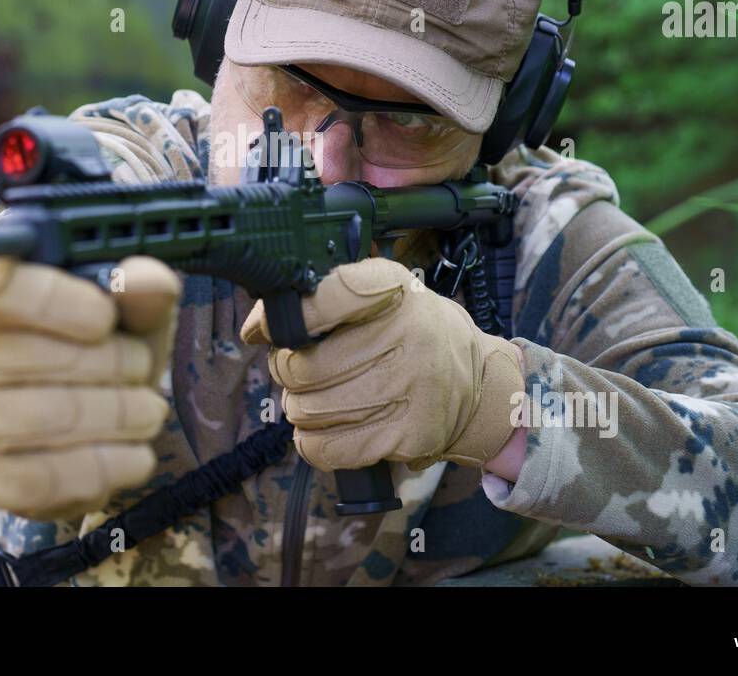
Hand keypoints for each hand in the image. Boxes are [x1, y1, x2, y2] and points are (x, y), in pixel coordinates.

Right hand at [0, 255, 179, 520]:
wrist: (37, 408)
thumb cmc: (76, 341)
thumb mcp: (111, 306)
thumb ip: (133, 287)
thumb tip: (151, 283)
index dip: (55, 301)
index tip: (105, 315)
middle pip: (38, 358)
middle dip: (115, 362)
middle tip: (141, 365)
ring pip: (47, 418)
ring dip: (118, 415)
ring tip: (148, 410)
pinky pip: (45, 480)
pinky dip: (106, 468)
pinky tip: (135, 455)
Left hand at [239, 257, 523, 472]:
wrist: (482, 385)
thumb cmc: (417, 334)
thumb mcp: (385, 295)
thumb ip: (325, 300)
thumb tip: (256, 328)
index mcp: (394, 289)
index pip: (327, 295)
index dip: (283, 317)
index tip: (265, 330)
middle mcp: (407, 334)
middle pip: (305, 366)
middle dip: (287, 373)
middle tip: (298, 372)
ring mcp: (410, 388)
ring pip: (311, 409)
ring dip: (299, 409)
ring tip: (313, 401)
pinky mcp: (407, 435)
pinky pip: (330, 448)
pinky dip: (313, 443)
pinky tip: (323, 430)